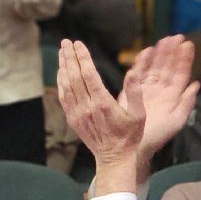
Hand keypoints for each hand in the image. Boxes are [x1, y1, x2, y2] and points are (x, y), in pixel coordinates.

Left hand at [56, 39, 142, 191]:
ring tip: (62, 51)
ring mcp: (77, 113)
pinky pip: (64, 97)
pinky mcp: (72, 119)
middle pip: (74, 76)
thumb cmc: (130, 136)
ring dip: (63, 67)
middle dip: (70, 57)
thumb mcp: (139, 115)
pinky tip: (61, 72)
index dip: (83, 57)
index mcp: (103, 104)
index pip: (89, 75)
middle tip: (66, 41)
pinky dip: (61, 82)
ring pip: (66, 85)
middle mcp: (87, 107)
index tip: (78, 43)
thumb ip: (135, 92)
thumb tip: (133, 72)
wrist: (114, 158)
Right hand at [118, 35, 198, 165]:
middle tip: (177, 36)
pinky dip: (142, 62)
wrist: (136, 145)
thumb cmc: (157, 135)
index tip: (188, 45)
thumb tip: (196, 84)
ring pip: (155, 67)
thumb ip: (186, 102)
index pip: (181, 74)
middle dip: (172, 52)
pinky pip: (138, 72)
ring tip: (164, 40)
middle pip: (168, 67)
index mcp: (174, 96)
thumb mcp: (176, 120)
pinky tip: (147, 52)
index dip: (184, 59)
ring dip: (159, 53)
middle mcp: (161, 89)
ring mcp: (147, 88)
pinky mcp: (133, 89)